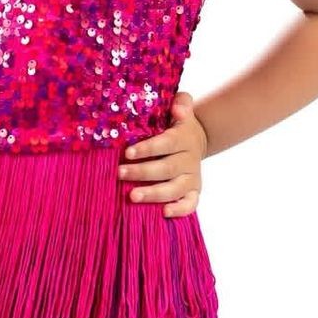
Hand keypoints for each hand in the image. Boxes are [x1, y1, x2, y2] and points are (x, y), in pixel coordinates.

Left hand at [117, 91, 209, 218]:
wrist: (197, 139)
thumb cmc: (177, 124)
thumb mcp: (181, 109)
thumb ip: (181, 103)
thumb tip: (177, 107)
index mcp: (183, 139)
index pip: (166, 144)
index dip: (148, 149)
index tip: (127, 153)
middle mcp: (189, 160)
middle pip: (167, 168)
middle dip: (142, 172)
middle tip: (120, 174)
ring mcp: (192, 178)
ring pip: (174, 189)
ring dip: (154, 194)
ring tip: (132, 197)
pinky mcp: (194, 192)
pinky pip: (190, 204)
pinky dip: (180, 210)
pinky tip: (164, 213)